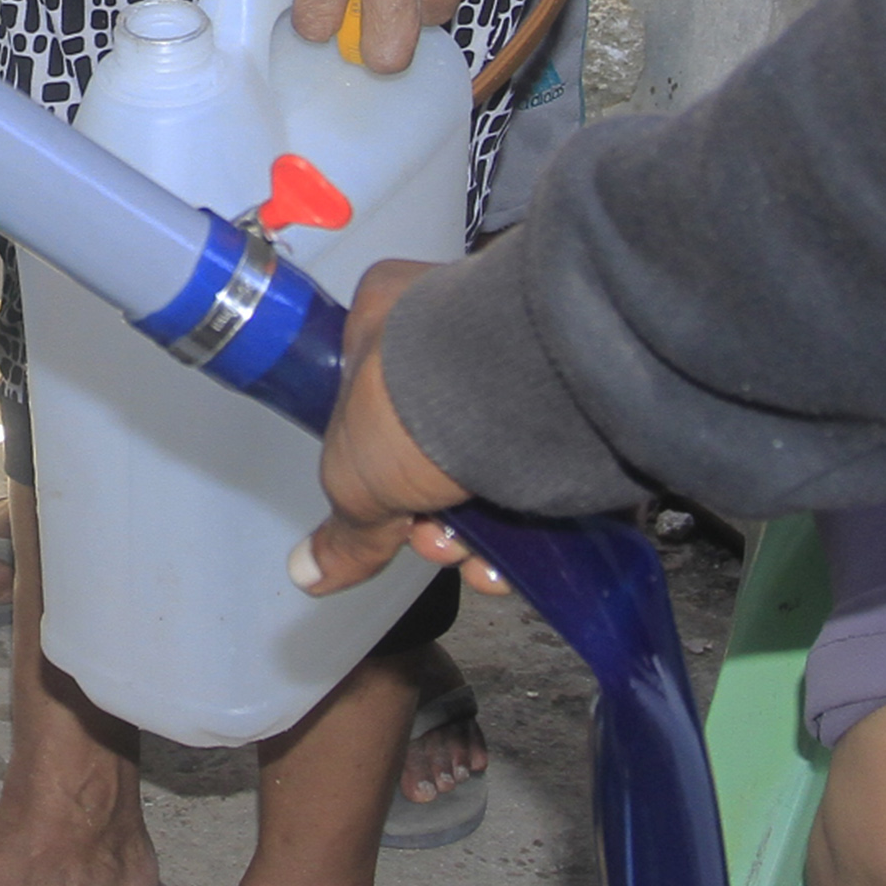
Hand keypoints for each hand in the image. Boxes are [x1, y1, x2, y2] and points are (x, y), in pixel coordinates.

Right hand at [292, 258, 513, 597]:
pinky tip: (522, 554)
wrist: (522, 388)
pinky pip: (542, 468)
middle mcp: (456, 325)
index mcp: (388, 312)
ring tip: (482, 558)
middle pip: (429, 444)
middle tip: (433, 539)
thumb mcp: (354, 477)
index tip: (382, 511)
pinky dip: (532, 520)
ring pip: (487, 464)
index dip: (369, 465)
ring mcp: (520, 360)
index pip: (367, 390)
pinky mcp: (575, 400)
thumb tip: (311, 573)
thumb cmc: (413, 401)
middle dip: (428, 515)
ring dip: (479, 532)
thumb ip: (346, 530)